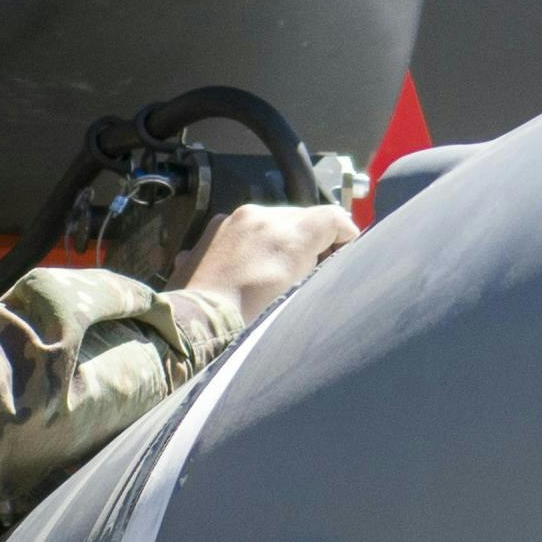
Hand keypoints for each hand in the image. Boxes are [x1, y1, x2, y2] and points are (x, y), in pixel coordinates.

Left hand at [174, 199, 359, 322]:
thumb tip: (327, 256)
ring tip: (274, 275)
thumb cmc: (250, 321)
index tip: (344, 257)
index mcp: (289, 235)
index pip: (334, 219)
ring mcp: (234, 219)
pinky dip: (257, 243)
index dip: (346, 237)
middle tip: (308, 273)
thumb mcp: (298, 296)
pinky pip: (248, 228)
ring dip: (282, 241)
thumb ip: (319, 267)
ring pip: (275, 221)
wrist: (195, 325)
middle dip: (312, 242)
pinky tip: (249, 270)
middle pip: (304, 218)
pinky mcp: (215, 228)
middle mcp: (262, 216)